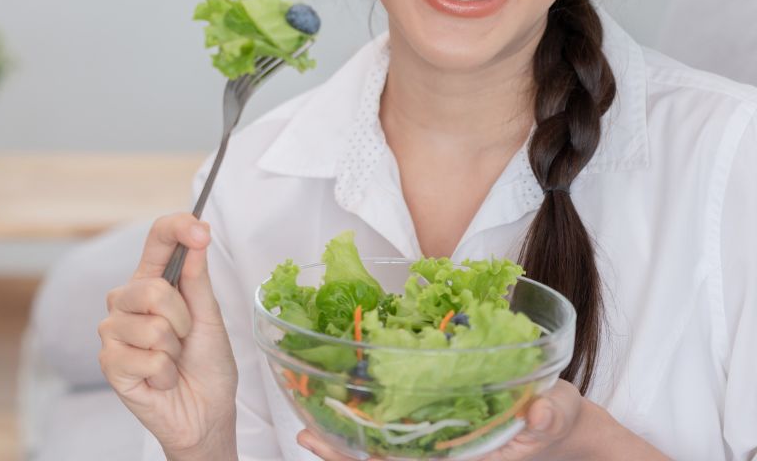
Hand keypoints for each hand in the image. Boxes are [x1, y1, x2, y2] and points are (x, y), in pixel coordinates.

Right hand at [98, 213, 238, 459]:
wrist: (205, 412)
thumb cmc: (207, 364)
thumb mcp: (211, 318)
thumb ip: (198, 280)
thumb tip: (197, 238)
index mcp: (151, 281)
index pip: (156, 240)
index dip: (177, 228)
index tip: (200, 230)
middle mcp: (126, 301)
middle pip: (152, 289)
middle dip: (183, 319)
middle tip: (185, 339)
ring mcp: (114, 331)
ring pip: (153, 328)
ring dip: (175, 351)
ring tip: (172, 361)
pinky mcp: (110, 363)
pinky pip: (149, 359)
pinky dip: (166, 374)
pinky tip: (160, 380)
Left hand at [295, 380, 585, 460]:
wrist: (557, 418)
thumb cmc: (556, 415)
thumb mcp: (560, 413)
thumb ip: (552, 415)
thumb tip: (541, 413)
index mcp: (470, 457)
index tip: (342, 450)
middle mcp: (446, 454)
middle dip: (346, 455)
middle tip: (306, 434)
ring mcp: (437, 443)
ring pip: (383, 451)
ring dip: (345, 443)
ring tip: (305, 428)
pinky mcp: (433, 426)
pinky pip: (392, 432)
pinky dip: (363, 422)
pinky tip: (332, 409)